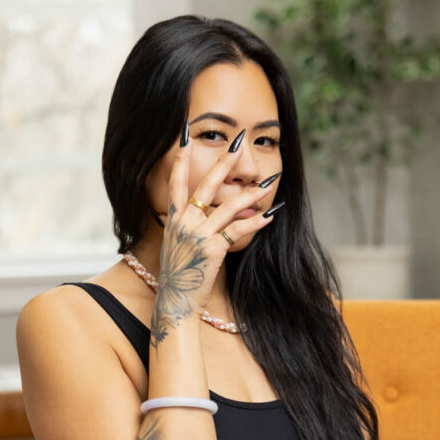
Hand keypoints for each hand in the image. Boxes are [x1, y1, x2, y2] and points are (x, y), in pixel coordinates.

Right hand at [154, 125, 274, 326]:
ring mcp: (198, 235)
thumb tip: (172, 215)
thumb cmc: (176, 276)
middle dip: (223, 163)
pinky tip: (268, 216)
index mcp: (173, 219)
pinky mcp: (212, 250)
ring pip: (227, 207)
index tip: (184, 137)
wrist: (174, 301)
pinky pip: (238, 231)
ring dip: (249, 195)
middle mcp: (184, 223)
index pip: (175, 182)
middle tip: (237, 145)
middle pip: (205, 185)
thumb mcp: (171, 245)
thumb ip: (175, 226)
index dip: (180, 159)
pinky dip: (256, 223)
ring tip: (266, 184)